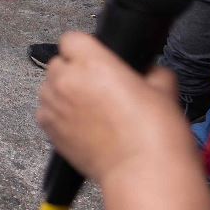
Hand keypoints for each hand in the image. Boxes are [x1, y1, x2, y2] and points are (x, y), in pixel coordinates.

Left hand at [37, 31, 194, 185]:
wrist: (143, 171)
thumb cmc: (156, 131)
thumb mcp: (163, 89)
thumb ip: (150, 73)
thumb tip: (148, 73)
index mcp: (92, 62)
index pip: (72, 39)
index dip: (85, 48)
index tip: (96, 58)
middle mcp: (66, 80)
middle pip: (58, 63)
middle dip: (74, 71)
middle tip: (97, 88)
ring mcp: (54, 105)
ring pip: (48, 87)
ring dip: (63, 93)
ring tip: (89, 109)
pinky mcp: (48, 129)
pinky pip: (45, 112)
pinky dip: (57, 115)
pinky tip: (80, 125)